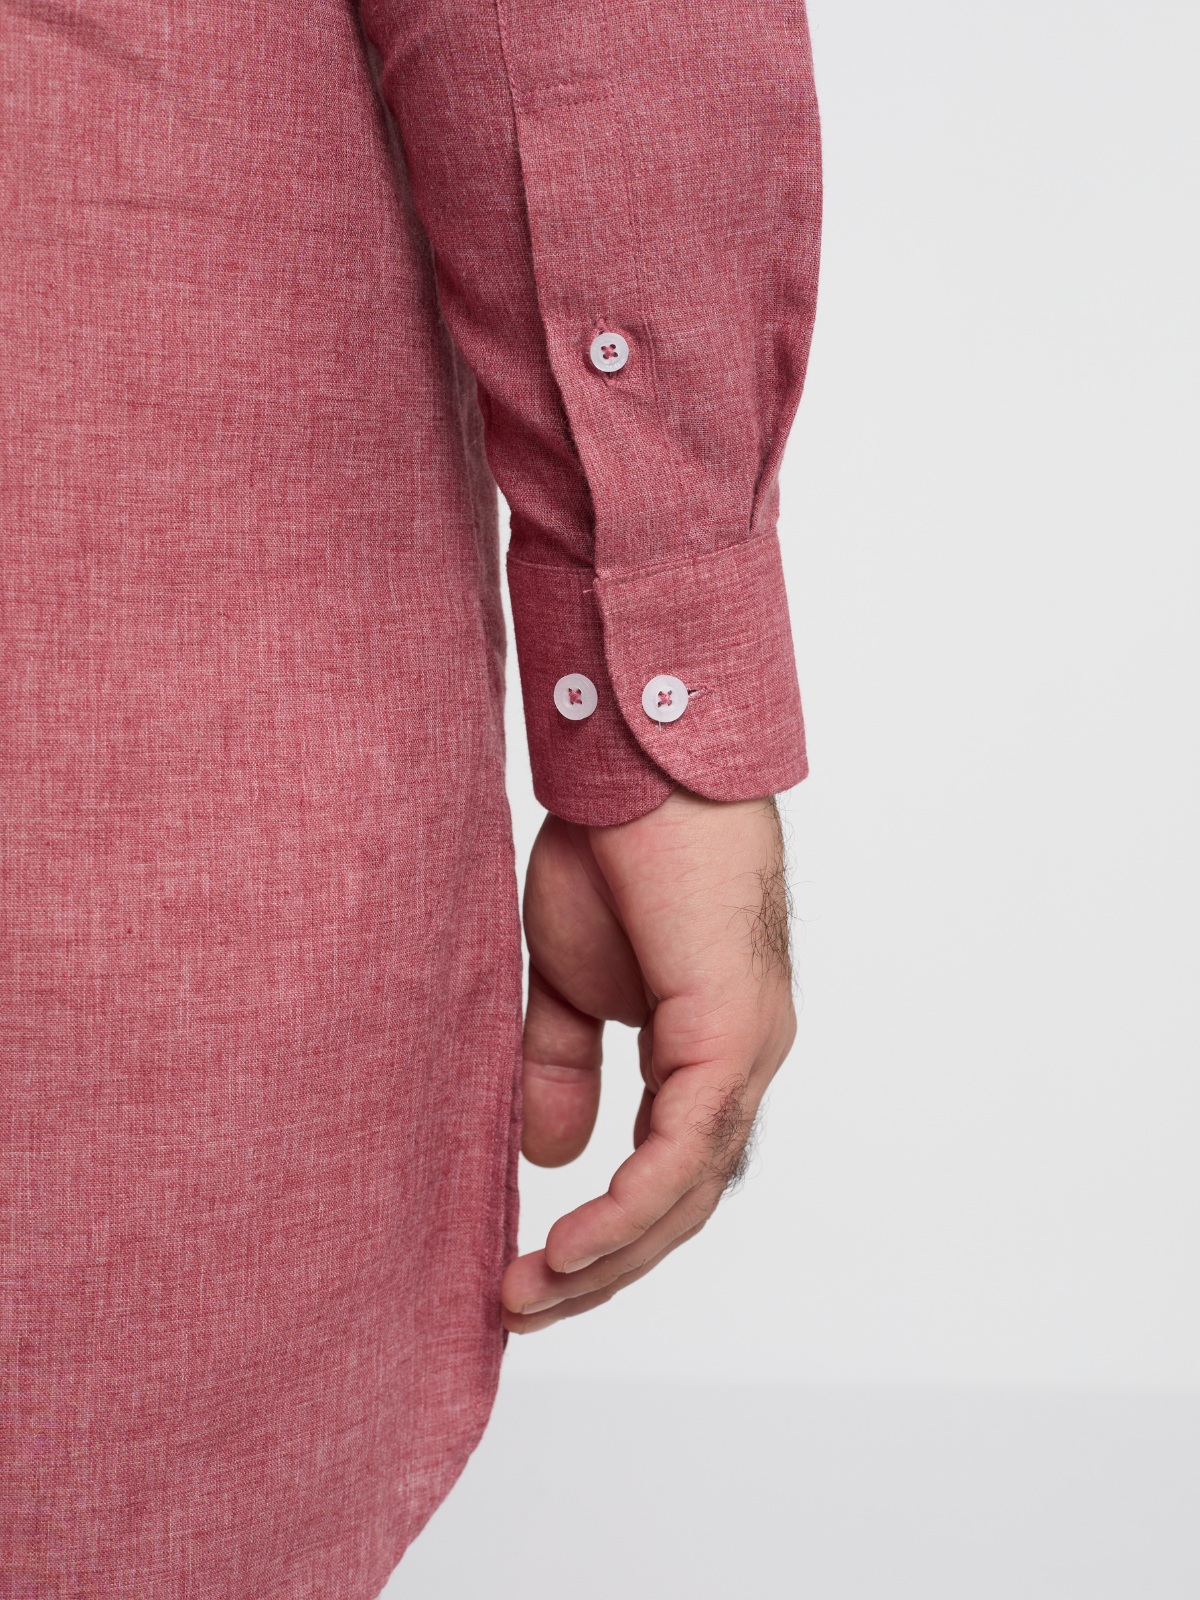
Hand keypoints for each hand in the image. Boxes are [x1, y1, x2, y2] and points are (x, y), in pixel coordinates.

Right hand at [500, 787, 795, 1332]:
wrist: (639, 767)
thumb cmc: (616, 854)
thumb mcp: (568, 984)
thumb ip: (564, 1067)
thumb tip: (554, 1159)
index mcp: (706, 1050)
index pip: (667, 1172)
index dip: (605, 1233)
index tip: (531, 1271)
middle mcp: (740, 1062)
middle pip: (683, 1201)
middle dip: (604, 1268)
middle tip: (523, 1308)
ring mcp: (744, 1051)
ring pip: (688, 1190)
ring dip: (611, 1256)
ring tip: (533, 1294)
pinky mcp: (729, 1030)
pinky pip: (685, 1148)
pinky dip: (630, 1206)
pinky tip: (575, 1246)